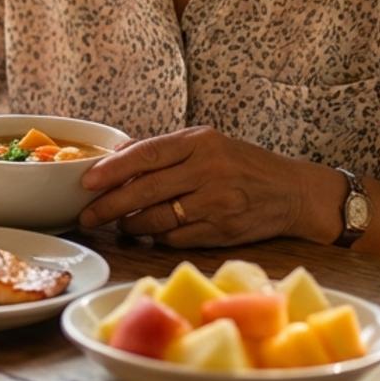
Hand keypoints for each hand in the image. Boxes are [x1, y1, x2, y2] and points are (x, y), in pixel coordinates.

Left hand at [78, 126, 338, 246]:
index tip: (87, 181)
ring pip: (158, 219)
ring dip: (132, 224)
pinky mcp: (222, 231)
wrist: (293, 192)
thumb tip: (116, 154)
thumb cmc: (242, 164)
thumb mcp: (207, 143)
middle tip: (87, 215)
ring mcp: (217, 204)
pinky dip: (158, 236)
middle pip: (146, 191)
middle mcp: (208, 171)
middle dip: (109, 205)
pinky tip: (152, 232)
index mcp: (200, 142)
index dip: (112, 169)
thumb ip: (164, 149)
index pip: (147, 155)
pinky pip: (176, 238)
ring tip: (121, 223)